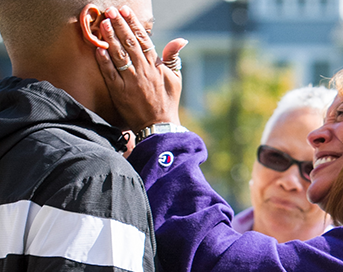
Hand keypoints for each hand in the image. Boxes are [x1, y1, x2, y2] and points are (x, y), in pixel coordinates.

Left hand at [95, 5, 187, 133]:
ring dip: (110, 38)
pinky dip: (104, 60)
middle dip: (120, 25)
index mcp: (156, 66)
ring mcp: (131, 81)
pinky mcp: (120, 92)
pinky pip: (110, 72)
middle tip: (111, 11)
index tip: (126, 11)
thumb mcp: (176, 79)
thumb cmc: (168, 102)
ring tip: (103, 23)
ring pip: (119, 55)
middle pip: (130, 43)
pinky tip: (98, 48)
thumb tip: (181, 40)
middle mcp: (143, 71)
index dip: (134, 24)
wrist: (159, 125)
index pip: (144, 40)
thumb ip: (173, 58)